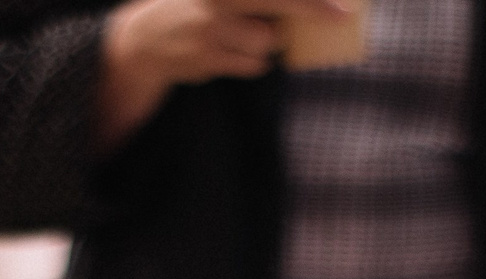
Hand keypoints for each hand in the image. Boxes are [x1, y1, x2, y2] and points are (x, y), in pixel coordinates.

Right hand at [97, 0, 349, 146]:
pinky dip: (251, 62)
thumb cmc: (192, 8)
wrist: (143, 40)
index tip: (342, 8)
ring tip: (242, 36)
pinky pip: (252, 65)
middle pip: (276, 8)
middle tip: (341, 15)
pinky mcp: (207, 59)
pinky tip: (229, 53)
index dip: (308, 1)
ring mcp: (209, 30)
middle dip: (313, 11)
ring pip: (266, 43)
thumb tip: (291, 18)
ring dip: (265, 43)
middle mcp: (214, 1)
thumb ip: (254, 0)